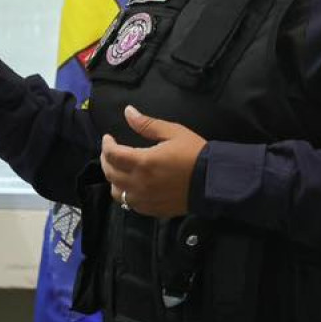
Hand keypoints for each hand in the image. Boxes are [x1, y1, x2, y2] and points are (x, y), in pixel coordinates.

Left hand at [98, 105, 205, 219]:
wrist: (214, 181)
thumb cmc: (195, 154)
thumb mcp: (173, 132)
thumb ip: (147, 124)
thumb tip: (128, 111)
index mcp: (142, 162)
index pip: (112, 154)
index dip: (106, 145)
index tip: (108, 138)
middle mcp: (139, 183)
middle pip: (110, 173)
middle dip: (106, 160)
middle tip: (111, 151)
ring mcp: (144, 199)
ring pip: (116, 192)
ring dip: (114, 179)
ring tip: (120, 169)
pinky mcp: (152, 210)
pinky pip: (130, 204)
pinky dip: (126, 193)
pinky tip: (132, 185)